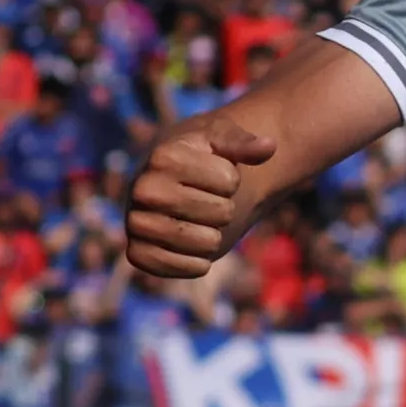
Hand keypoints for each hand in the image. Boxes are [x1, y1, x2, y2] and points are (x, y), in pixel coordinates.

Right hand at [125, 109, 280, 287]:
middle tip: (205, 199)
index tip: (213, 173)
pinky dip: (198, 262)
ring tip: (197, 220)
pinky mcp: (137, 255)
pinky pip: (186, 269)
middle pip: (222, 213)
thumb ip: (244, 142)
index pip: (229, 181)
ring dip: (213, 236)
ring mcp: (136, 223)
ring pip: (207, 244)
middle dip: (224, 208)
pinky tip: (189, 245)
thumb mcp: (221, 138)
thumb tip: (270, 146)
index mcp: (163, 157)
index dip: (231, 179)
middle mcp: (143, 189)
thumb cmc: (202, 158)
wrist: (171, 183)